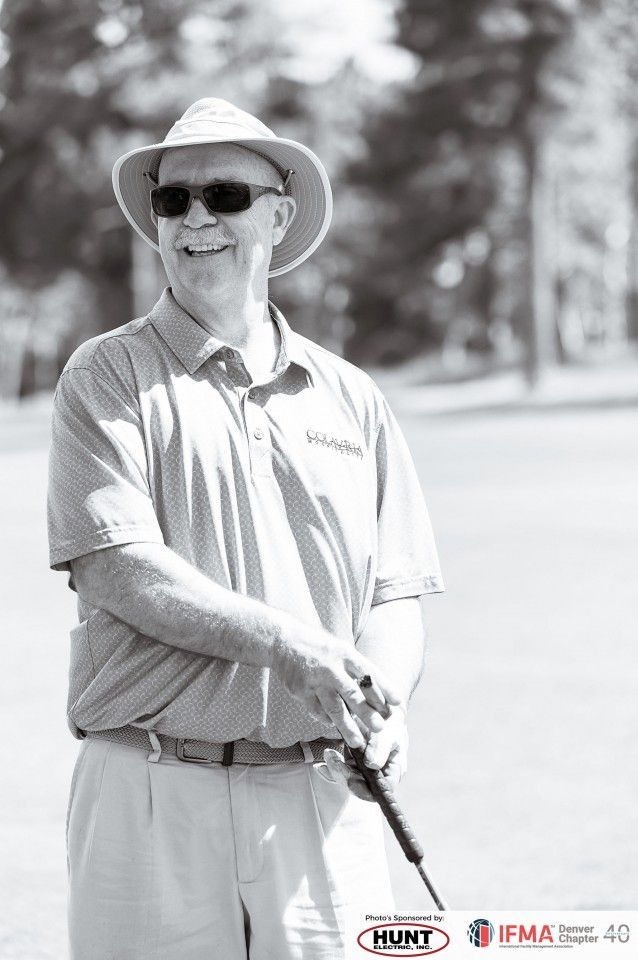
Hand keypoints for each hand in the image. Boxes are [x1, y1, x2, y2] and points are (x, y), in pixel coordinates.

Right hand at [272, 623, 400, 749]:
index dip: (385, 689)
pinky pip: (317, 711)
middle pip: (353, 694)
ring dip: (348, 727)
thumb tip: (379, 693)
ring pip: (334, 708)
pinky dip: (327, 720)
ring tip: (358, 741)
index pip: (369, 673)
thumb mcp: (340, 649)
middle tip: (380, 728)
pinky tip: (334, 725)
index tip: (398, 703)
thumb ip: (356, 669)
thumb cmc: (319, 647)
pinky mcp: (300, 691)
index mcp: (345, 654)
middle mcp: (331, 667)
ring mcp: (315, 681)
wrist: (283, 641)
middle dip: (368, 713)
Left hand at [315, 705, 407, 800]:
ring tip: (328, 754)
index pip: (382, 790)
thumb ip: (381, 748)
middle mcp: (380, 776)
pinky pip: (342, 771)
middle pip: (362, 788)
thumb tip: (372, 765)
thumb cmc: (390, 722)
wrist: (381, 710)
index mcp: (393, 771)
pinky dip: (332, 767)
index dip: (366, 790)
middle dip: (345, 777)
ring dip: (336, 770)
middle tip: (333, 760)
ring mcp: (366, 771)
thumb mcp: (389, 732)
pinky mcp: (354, 764)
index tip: (350, 779)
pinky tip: (320, 766)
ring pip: (349, 780)